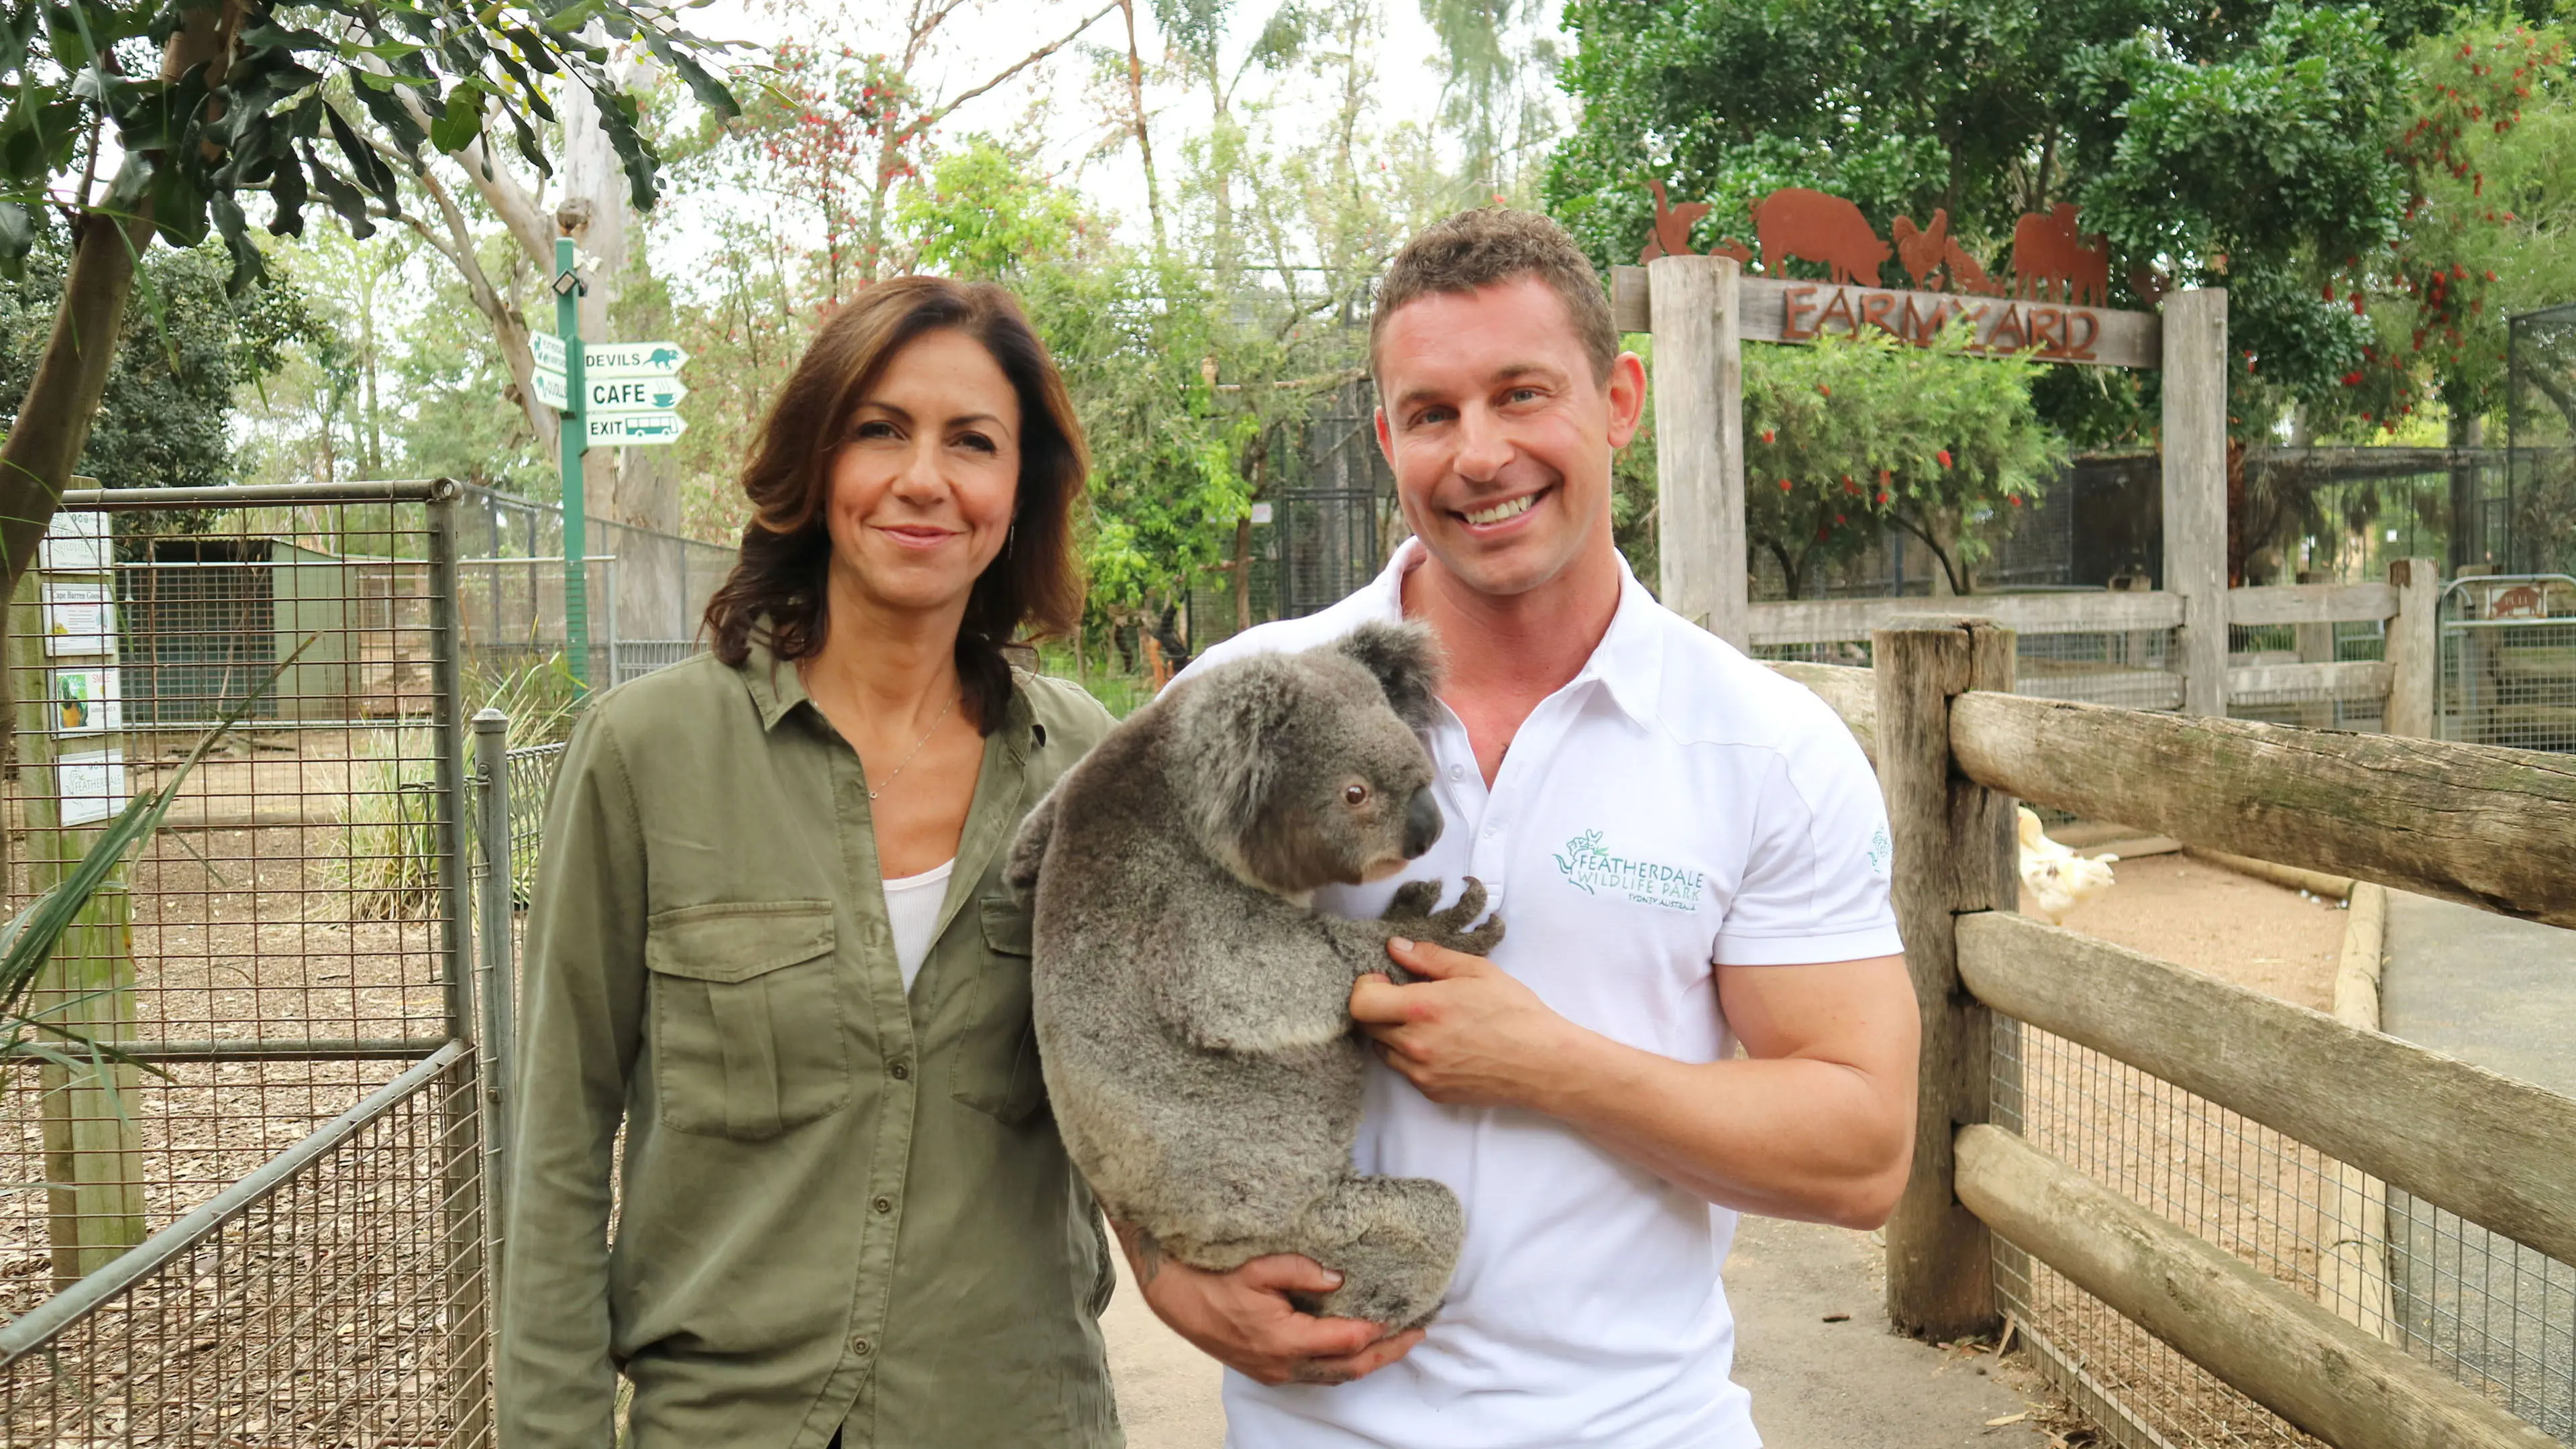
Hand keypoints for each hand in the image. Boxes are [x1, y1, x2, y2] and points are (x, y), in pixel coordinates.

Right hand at [1131, 1244, 1422, 1385]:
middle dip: (1387, 1353)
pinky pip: (1318, 1375)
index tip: (1406, 1315)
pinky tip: (1355, 1348)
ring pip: (1335, 1376)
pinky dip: (1343, 1364)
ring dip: (1367, 1361)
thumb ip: (1302, 1270)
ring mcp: (1277, 1373)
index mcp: (1285, 1340)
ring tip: (1395, 1342)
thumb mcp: (1259, 1267)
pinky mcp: (1270, 1372)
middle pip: (1350, 1368)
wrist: (1177, 1300)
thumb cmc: (1215, 1280)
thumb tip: (1339, 1278)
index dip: (1380, 1331)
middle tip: (1418, 1334)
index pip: (1347, 1341)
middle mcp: (1285, 1365)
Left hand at [1351, 937, 1586, 1108]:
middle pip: (1367, 1025)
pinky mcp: (1431, 1091)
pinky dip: (1412, 1055)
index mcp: (1422, 1009)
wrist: (1543, 1063)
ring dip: (1393, 1033)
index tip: (1385, 980)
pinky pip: (1405, 1070)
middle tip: (1405, 998)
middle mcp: (1414, 1044)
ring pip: (1383, 1049)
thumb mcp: (1477, 971)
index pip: (1360, 1002)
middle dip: (1379, 1007)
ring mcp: (1421, 1072)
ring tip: (1426, 1022)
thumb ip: (1430, 958)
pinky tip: (1442, 1044)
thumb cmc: (1514, 1012)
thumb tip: (1396, 947)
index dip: (1366, 986)